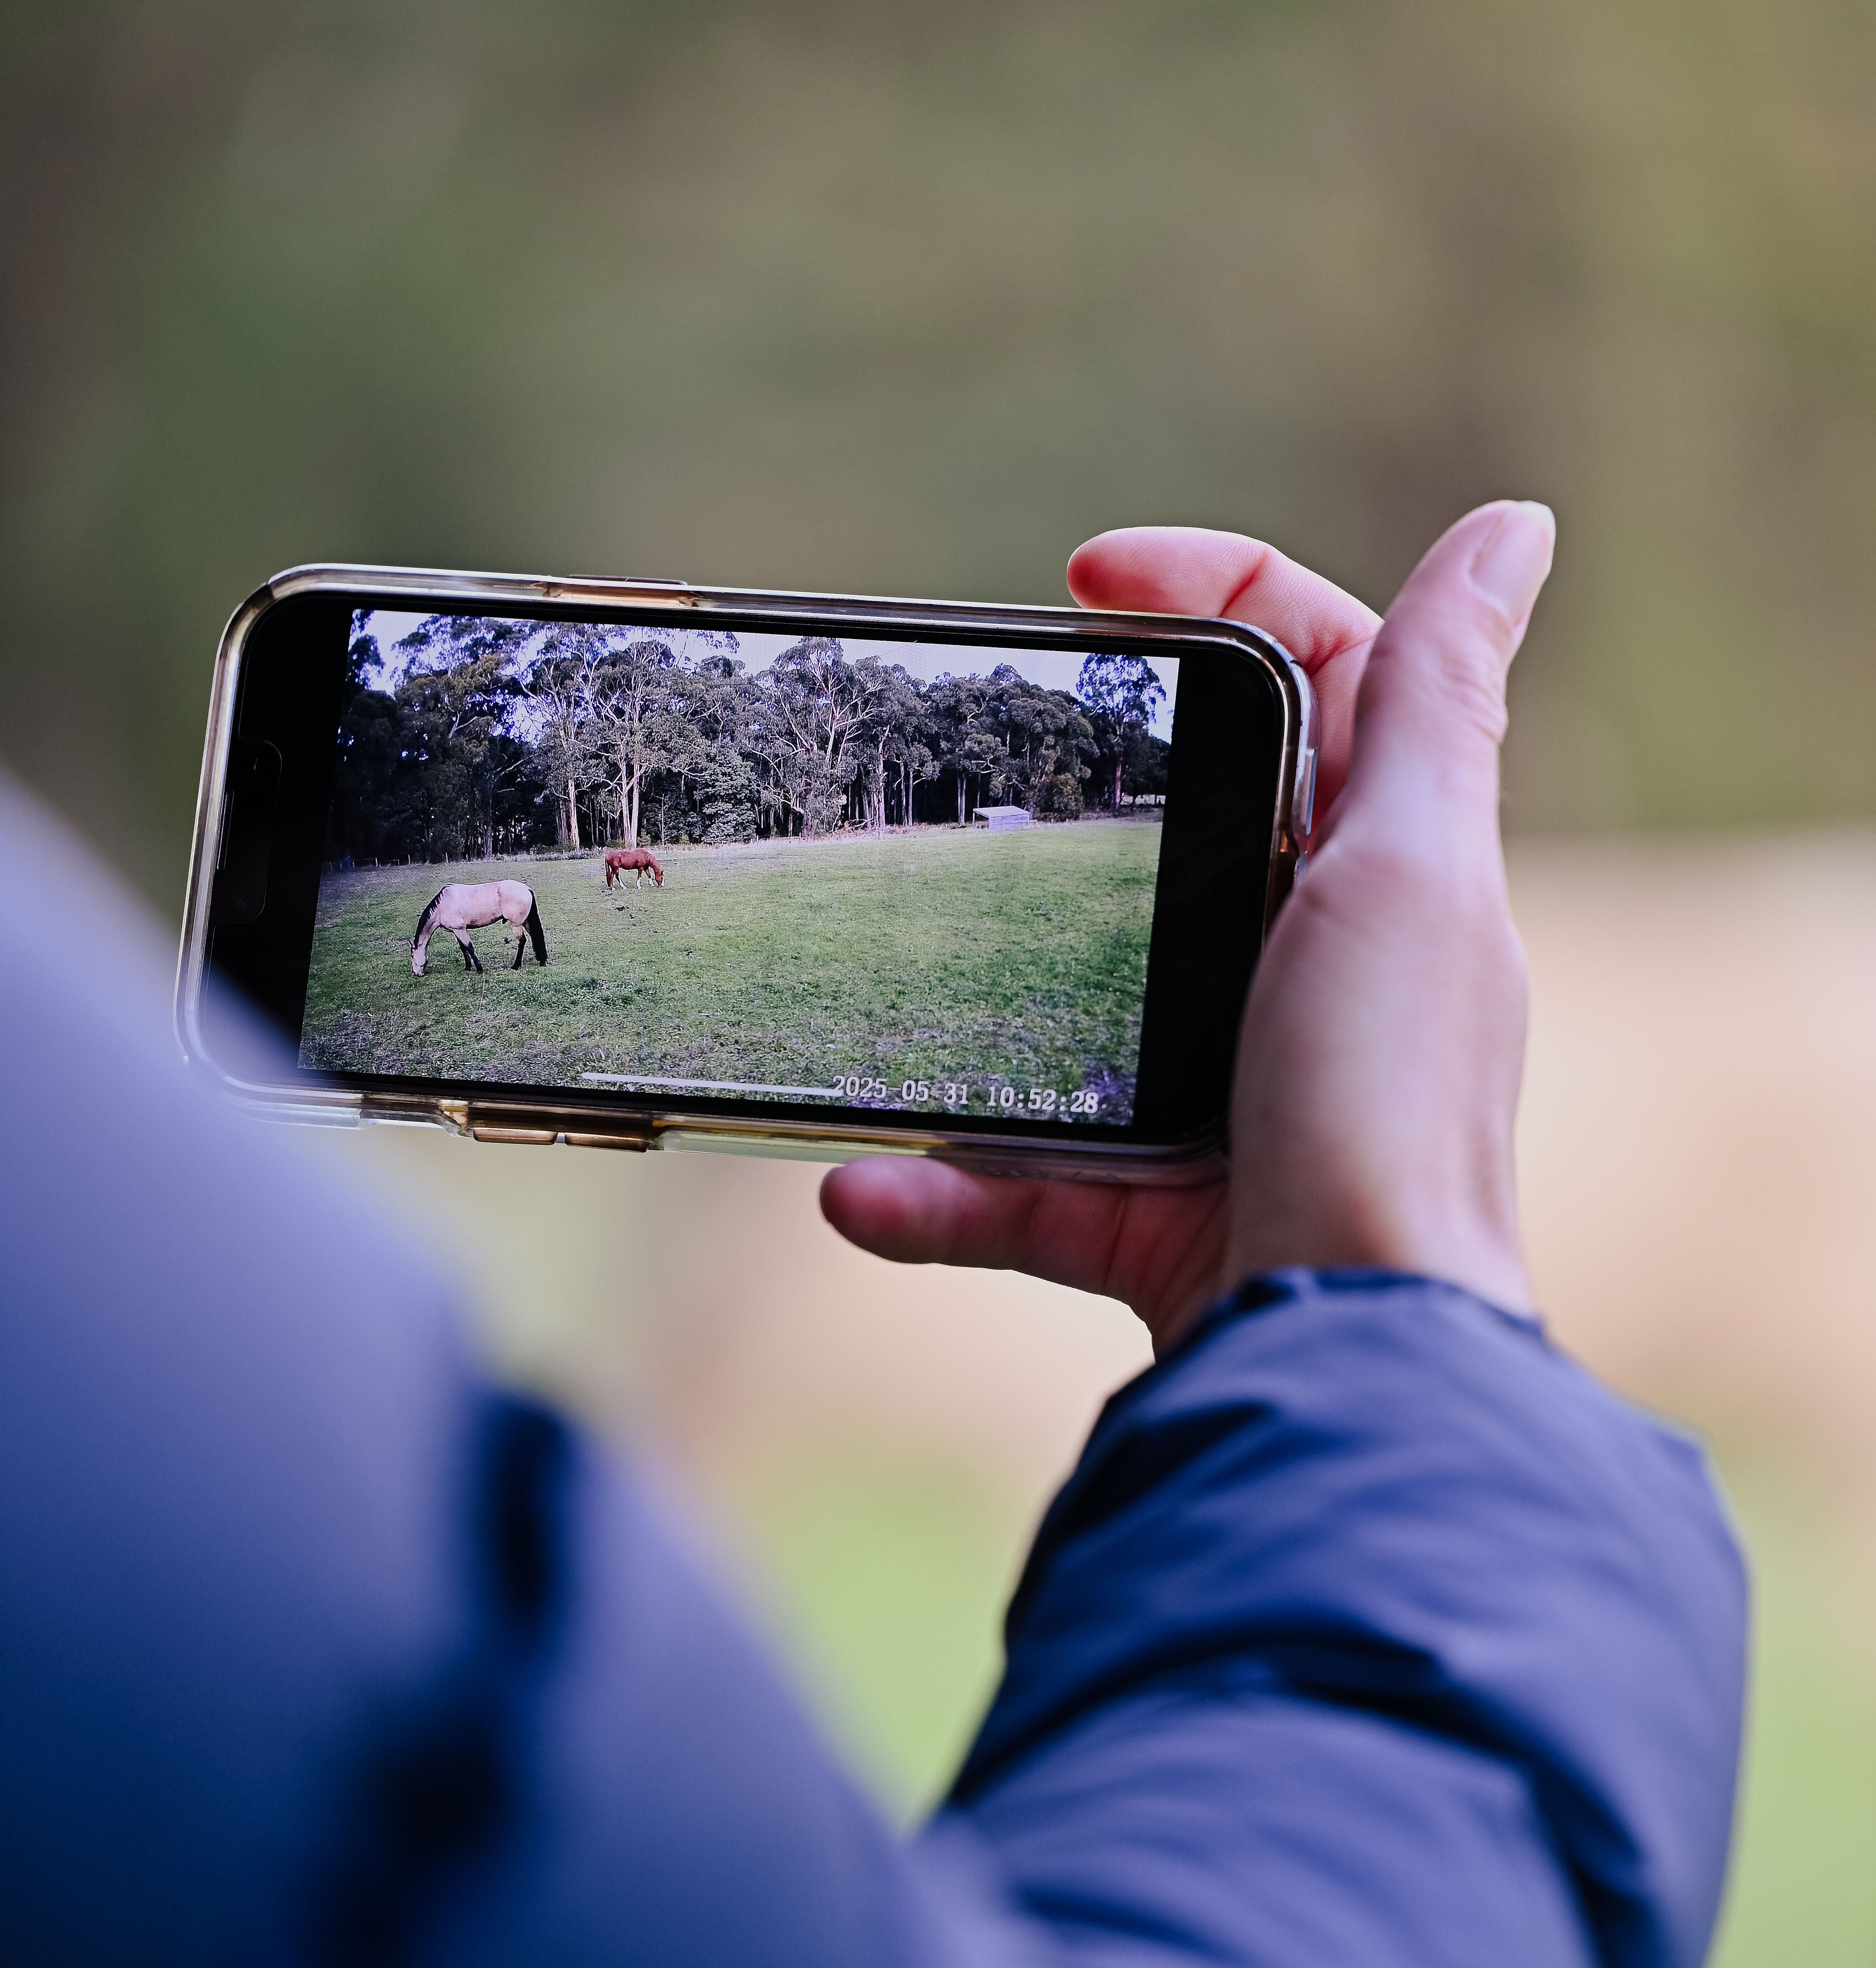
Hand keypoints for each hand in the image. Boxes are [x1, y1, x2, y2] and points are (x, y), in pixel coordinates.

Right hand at [820, 503, 1553, 1351]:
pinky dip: (937, 1197)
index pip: (1317, 664)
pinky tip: (857, 1194)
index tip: (1084, 577)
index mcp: (1381, 861)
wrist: (1344, 1344)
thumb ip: (1435, 704)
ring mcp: (1215, 1084)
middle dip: (1072, 776)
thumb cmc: (1388, 1095)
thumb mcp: (1410, 872)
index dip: (1219, 582)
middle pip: (1180, 816)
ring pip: (1063, 1005)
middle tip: (967, 743)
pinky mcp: (1144, 1202)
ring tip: (861, 972)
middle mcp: (1303, 960)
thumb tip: (1513, 526)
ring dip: (961, 1006)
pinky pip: (1015, 1185)